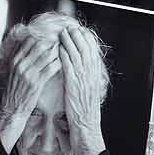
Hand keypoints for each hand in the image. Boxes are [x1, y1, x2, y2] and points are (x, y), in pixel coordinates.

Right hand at [0, 36, 60, 153]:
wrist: (12, 108)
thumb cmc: (16, 89)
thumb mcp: (15, 71)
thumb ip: (22, 58)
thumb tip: (33, 45)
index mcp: (15, 59)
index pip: (30, 41)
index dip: (43, 35)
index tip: (54, 34)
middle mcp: (21, 64)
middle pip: (39, 45)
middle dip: (53, 41)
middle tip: (63, 39)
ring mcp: (28, 73)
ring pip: (46, 55)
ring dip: (58, 51)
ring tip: (66, 48)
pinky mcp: (36, 83)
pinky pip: (50, 68)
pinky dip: (58, 63)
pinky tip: (64, 62)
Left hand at [58, 27, 106, 154]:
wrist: (86, 127)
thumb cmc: (84, 112)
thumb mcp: (88, 91)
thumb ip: (86, 78)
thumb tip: (81, 68)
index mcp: (94, 76)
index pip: (92, 52)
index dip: (86, 40)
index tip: (80, 31)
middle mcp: (90, 76)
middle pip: (85, 50)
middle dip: (78, 37)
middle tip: (70, 27)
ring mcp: (83, 80)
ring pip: (77, 56)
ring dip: (70, 43)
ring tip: (63, 33)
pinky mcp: (73, 86)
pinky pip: (69, 67)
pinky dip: (64, 56)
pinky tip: (58, 49)